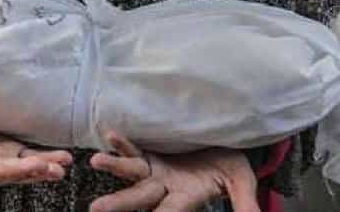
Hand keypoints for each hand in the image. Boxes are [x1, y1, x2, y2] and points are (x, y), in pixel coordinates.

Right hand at [0, 110, 72, 183]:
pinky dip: (43, 155)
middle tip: (58, 168)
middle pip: (12, 171)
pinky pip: (26, 153)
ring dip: (44, 165)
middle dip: (35, 171)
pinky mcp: (5, 146)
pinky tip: (62, 156)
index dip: (11, 171)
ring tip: (65, 163)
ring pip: (23, 164)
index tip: (32, 167)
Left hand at [88, 132, 259, 211]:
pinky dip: (122, 144)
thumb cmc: (232, 165)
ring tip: (95, 160)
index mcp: (185, 198)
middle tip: (96, 209)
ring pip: (132, 172)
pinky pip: (135, 149)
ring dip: (114, 166)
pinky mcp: (151, 154)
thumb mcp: (241, 181)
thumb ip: (244, 202)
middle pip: (140, 197)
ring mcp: (155, 171)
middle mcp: (165, 188)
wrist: (223, 144)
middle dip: (119, 203)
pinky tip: (110, 136)